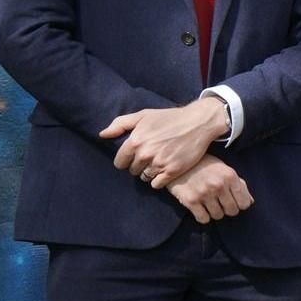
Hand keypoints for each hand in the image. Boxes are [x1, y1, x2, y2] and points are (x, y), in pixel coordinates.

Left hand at [102, 97, 227, 187]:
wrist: (198, 122)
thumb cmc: (169, 118)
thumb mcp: (143, 115)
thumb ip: (120, 124)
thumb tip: (102, 135)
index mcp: (135, 141)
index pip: (120, 162)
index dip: (126, 160)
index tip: (134, 157)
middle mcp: (145, 154)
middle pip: (133, 171)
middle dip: (139, 166)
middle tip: (149, 159)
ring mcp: (159, 163)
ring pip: (145, 178)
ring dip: (149, 173)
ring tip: (158, 164)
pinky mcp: (173, 171)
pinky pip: (157, 184)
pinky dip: (159, 180)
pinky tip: (164, 172)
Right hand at [166, 153, 252, 223]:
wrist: (177, 162)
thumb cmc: (205, 165)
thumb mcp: (224, 169)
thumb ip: (239, 184)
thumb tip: (250, 202)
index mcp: (230, 176)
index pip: (244, 203)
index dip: (240, 204)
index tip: (234, 201)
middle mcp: (218, 185)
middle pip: (232, 211)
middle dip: (228, 209)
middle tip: (220, 203)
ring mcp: (204, 193)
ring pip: (218, 216)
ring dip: (215, 212)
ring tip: (209, 203)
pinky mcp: (190, 200)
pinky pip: (203, 219)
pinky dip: (203, 216)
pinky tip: (200, 208)